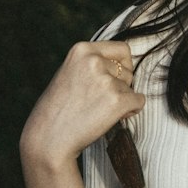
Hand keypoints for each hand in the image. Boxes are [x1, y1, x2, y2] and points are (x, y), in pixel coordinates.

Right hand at [20, 41, 144, 170]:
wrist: (48, 139)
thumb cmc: (56, 110)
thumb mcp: (69, 73)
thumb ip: (91, 64)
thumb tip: (120, 64)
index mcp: (82, 50)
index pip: (122, 49)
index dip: (124, 65)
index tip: (118, 77)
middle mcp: (94, 61)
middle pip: (128, 70)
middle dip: (121, 85)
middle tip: (99, 101)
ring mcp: (106, 80)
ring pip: (131, 88)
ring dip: (122, 101)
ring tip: (98, 112)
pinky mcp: (116, 101)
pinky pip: (139, 101)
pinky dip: (131, 111)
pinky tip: (111, 118)